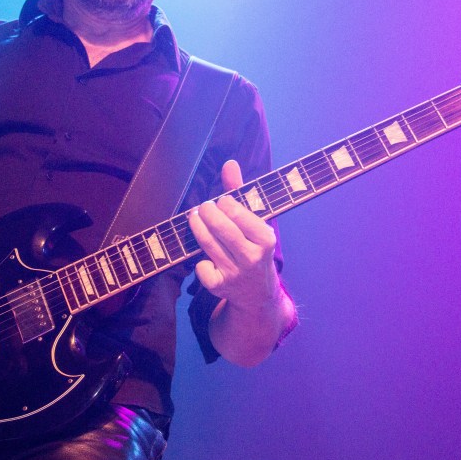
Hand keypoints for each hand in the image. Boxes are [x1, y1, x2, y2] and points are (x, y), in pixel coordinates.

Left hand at [188, 160, 279, 309]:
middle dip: (206, 212)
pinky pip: (201, 266)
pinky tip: (207, 256)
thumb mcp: (255, 223)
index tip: (221, 201)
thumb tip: (229, 163)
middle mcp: (253, 258)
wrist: (258, 296)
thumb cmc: (254, 249)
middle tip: (203, 207)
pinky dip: (200, 259)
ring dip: (197, 227)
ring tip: (195, 218)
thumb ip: (240, 192)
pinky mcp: (220, 287)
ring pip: (207, 244)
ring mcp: (235, 274)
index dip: (225, 204)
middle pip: (221, 228)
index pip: (239, 215)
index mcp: (266, 239)